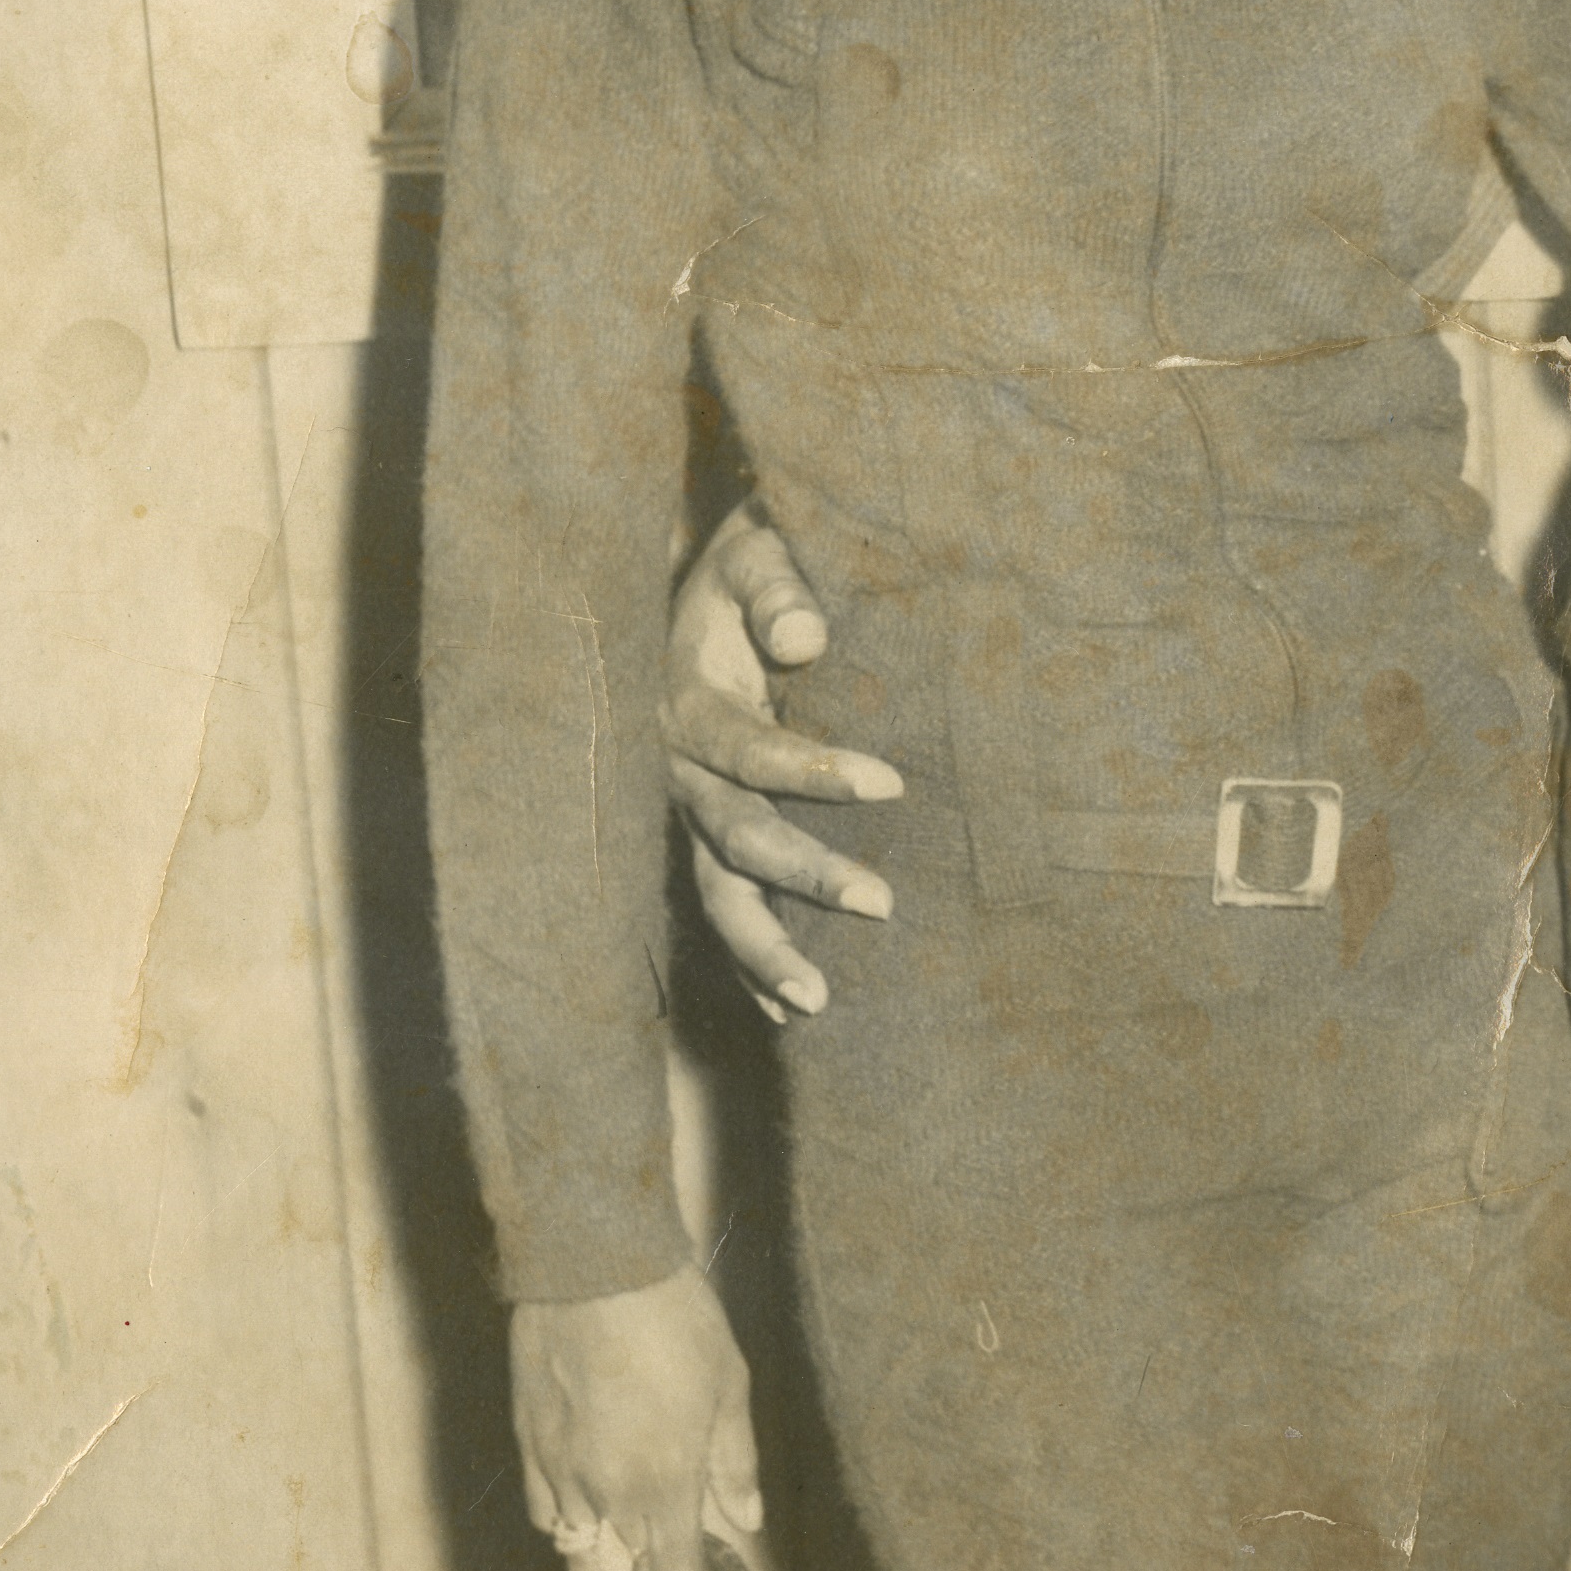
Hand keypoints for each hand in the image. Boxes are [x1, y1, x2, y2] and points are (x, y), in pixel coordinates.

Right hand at [512, 1267, 762, 1570]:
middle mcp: (608, 1492)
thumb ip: (734, 1465)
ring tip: (630, 1538)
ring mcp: (561, 1473)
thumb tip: (746, 1522)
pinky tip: (590, 1506)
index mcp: (665, 1483)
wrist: (597, 1269)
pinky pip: (543, 1515)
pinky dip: (567, 1526)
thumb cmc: (675, 1320)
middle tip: (673, 1555)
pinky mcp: (528, 1446)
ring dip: (606, 1560)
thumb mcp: (729, 1387)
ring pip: (576, 1555)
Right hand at [667, 504, 900, 1022]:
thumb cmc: (744, 572)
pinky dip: (747, 960)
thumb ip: (779, 591)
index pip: (748, 747)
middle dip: (803, 874)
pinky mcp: (701, 833)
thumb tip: (807, 640)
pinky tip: (785, 1012)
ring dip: (763, 947)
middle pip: (732, 835)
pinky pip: (718, 903)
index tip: (893, 785)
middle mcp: (676, 768)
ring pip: (715, 889)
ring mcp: (684, 810)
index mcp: (688, 701)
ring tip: (816, 1003)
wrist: (695, 588)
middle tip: (883, 905)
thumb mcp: (756, 557)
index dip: (814, 768)